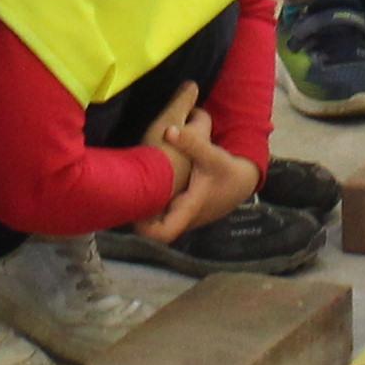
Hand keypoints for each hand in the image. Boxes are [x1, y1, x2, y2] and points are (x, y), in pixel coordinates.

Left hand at [135, 88, 263, 243]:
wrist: (243, 181)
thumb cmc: (227, 171)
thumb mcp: (212, 155)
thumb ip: (191, 143)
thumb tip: (169, 131)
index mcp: (188, 209)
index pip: (162, 233)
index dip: (144, 229)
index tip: (130, 212)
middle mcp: (184, 218)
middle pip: (154, 228)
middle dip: (138, 214)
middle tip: (121, 194)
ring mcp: (183, 217)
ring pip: (157, 220)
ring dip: (145, 208)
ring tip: (130, 189)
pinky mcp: (183, 211)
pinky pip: (163, 213)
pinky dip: (154, 203)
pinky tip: (145, 186)